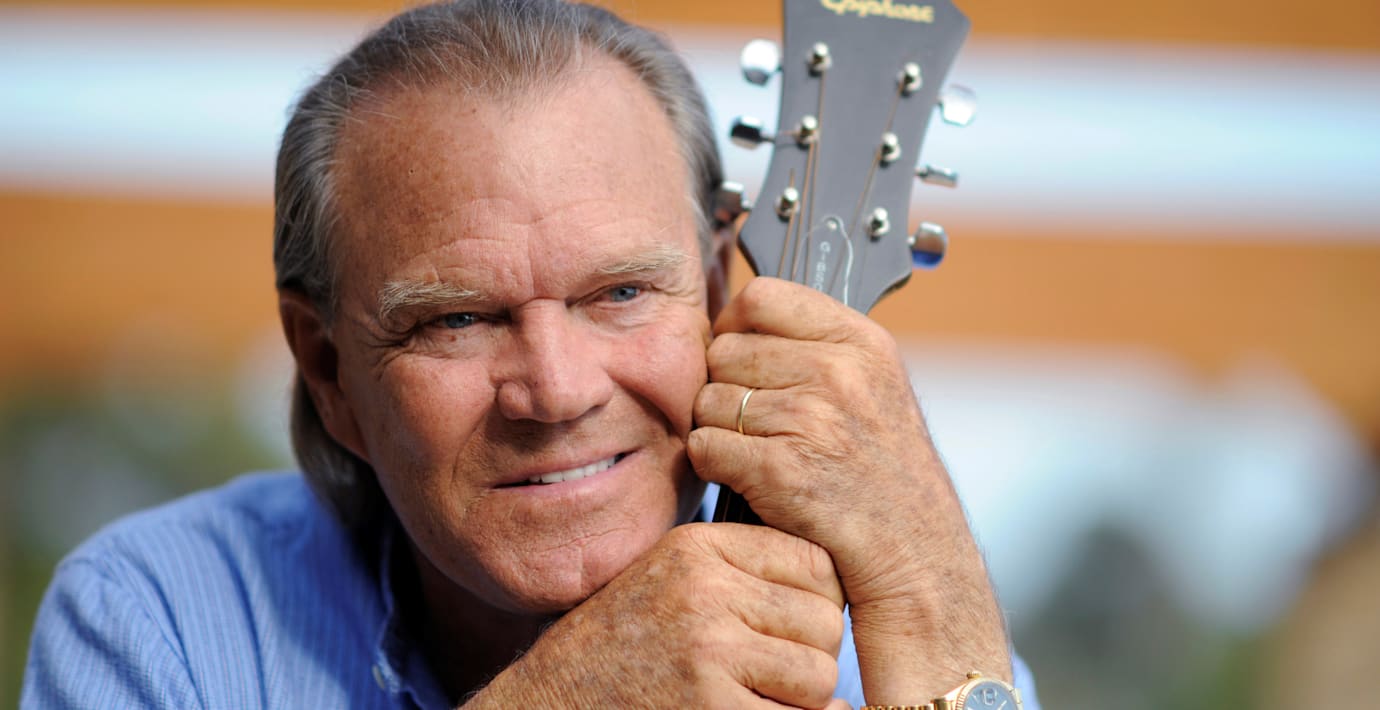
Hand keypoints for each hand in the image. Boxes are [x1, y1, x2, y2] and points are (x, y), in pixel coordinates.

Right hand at [467, 522, 850, 708]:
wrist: (551, 704)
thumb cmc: (618, 647)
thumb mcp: (667, 580)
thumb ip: (737, 569)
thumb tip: (832, 581)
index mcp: (697, 549)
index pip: (814, 563)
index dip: (818, 604)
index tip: (792, 631)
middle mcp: (705, 590)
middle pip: (824, 621)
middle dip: (811, 657)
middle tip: (773, 677)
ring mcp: (708, 651)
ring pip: (818, 676)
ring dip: (802, 702)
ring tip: (758, 701)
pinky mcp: (710, 708)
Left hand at [687, 277, 1009, 701]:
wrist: (915, 554)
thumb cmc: (883, 473)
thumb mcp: (873, 386)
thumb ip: (815, 347)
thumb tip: (733, 320)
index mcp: (861, 342)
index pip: (761, 297)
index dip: (736, 325)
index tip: (741, 355)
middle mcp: (839, 372)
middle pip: (724, 350)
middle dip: (724, 385)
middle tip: (753, 420)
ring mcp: (811, 420)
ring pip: (708, 400)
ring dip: (717, 429)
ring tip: (758, 452)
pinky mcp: (782, 470)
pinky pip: (704, 446)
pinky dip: (713, 466)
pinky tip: (748, 479)